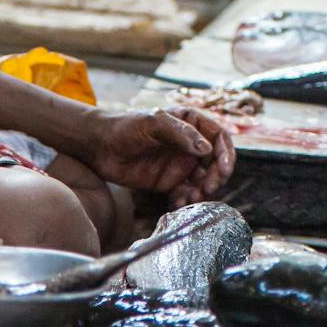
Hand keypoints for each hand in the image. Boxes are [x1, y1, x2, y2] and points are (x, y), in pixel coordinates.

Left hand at [79, 107, 236, 206]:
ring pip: (204, 180)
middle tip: (209, 187)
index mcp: (190, 124)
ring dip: (203, 190)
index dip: (226, 153)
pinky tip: (179, 203)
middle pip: (215, 162)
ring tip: (193, 197)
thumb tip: (206, 149)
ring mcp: (180, 164)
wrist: (99, 147)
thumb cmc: (126, 127)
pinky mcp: (168, 182)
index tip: (225, 168)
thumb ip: (180, 134)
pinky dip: (187, 200)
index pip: (219, 138)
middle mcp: (189, 145)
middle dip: (217, 176)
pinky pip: (186, 193)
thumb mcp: (153, 123)